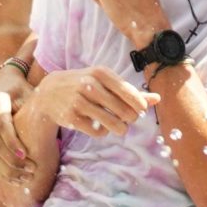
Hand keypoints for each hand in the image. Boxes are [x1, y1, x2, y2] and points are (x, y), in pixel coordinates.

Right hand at [0, 86, 33, 183]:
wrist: (3, 86)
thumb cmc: (23, 90)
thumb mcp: (29, 92)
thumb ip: (37, 105)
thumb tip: (55, 116)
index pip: (3, 124)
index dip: (13, 141)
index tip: (25, 155)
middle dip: (14, 161)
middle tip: (32, 171)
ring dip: (9, 170)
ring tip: (27, 179)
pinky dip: (3, 172)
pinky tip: (17, 180)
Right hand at [33, 66, 158, 135]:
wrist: (49, 92)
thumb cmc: (84, 85)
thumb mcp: (104, 82)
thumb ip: (130, 91)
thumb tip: (157, 99)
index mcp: (101, 73)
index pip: (130, 93)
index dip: (140, 105)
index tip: (141, 110)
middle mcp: (89, 86)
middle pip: (125, 111)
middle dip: (130, 118)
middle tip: (127, 118)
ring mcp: (79, 102)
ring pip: (113, 124)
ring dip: (120, 128)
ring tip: (119, 126)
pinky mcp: (72, 118)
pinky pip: (98, 132)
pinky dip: (103, 132)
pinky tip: (99, 126)